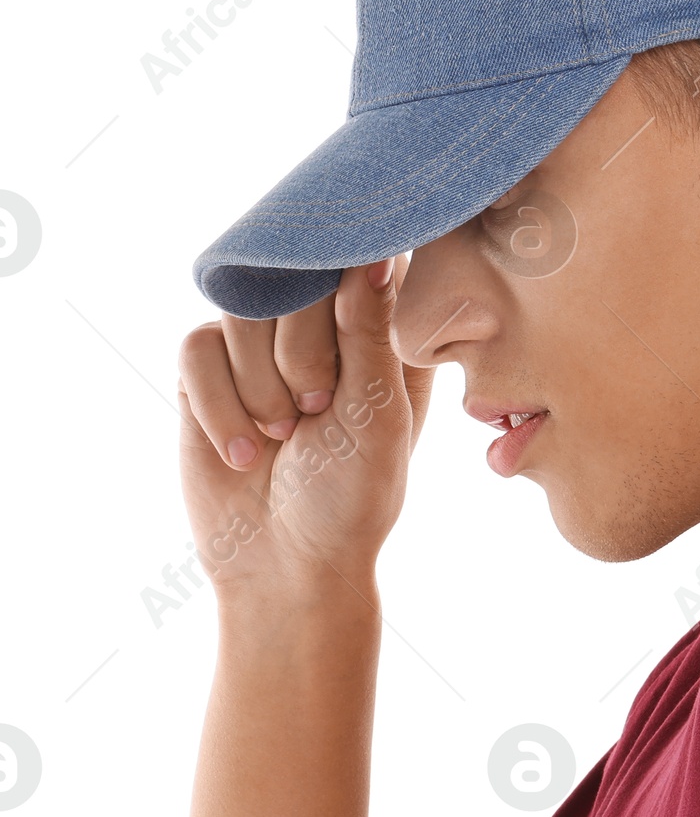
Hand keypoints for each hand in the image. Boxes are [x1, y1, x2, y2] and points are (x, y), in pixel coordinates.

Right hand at [177, 258, 433, 591]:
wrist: (284, 565)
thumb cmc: (351, 498)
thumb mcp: (376, 417)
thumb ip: (372, 331)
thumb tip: (378, 251)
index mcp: (385, 333)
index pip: (366, 258)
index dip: (349, 273)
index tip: (352, 311)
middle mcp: (324, 327)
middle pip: (295, 280)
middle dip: (302, 353)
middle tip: (316, 411)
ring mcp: (261, 345)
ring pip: (241, 311)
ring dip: (259, 385)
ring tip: (283, 436)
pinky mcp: (208, 368)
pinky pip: (197, 347)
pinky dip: (220, 404)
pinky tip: (244, 451)